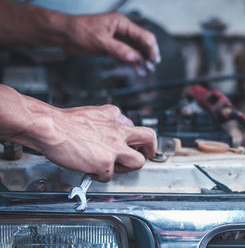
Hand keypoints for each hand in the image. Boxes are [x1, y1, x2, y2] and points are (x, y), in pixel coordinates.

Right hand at [32, 104, 156, 181]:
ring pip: (138, 161)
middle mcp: (118, 130)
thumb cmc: (63, 122)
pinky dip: (100, 176)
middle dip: (150, 149)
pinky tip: (91, 170)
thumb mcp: (92, 113)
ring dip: (127, 168)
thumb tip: (111, 131)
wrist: (49, 127)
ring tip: (114, 167)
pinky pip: (109, 175)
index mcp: (114, 115)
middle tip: (145, 155)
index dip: (132, 138)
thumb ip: (106, 121)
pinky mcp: (105, 162)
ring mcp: (114, 147)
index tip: (131, 144)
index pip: (134, 127)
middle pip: (149, 138)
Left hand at [62, 12, 160, 71]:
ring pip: (135, 49)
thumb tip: (134, 57)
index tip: (154, 60)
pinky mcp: (112, 46)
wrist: (64, 33)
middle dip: (148, 54)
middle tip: (152, 67)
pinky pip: (126, 53)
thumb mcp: (100, 41)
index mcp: (121, 23)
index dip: (151, 48)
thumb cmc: (79, 31)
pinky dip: (132, 61)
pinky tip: (136, 69)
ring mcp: (117, 38)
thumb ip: (118, 50)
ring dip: (141, 59)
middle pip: (142, 42)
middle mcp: (122, 29)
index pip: (143, 35)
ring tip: (146, 70)